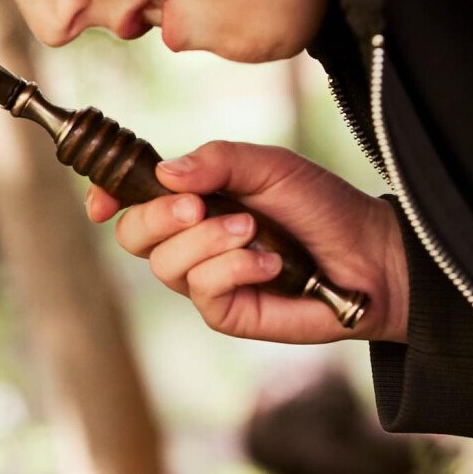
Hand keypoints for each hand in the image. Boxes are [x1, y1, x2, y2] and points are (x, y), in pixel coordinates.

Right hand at [87, 140, 409, 343]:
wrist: (371, 255)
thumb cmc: (321, 207)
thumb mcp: (269, 167)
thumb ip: (218, 161)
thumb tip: (165, 174)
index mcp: (191, 200)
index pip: (131, 201)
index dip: (107, 197)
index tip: (102, 199)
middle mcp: (188, 242)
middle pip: (132, 235)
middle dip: (159, 216)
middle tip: (197, 205)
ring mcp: (204, 280)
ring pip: (165, 264)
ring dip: (209, 241)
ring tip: (253, 231)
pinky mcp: (224, 312)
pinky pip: (203, 289)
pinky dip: (235, 269)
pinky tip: (270, 264)